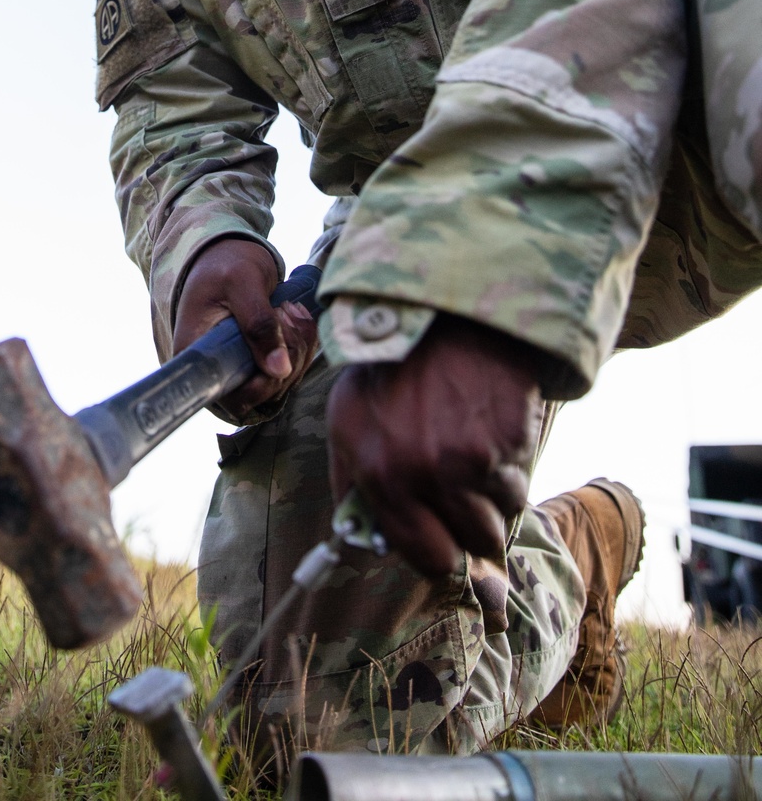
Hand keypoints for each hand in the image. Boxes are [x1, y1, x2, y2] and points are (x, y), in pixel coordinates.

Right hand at [173, 238, 317, 419]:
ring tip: (290, 309)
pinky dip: (302, 342)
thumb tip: (279, 370)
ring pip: (282, 380)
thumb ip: (259, 323)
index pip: (233, 397)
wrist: (228, 253)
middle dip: (288, 355)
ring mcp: (240, 367)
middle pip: (264, 392)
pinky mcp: (258, 359)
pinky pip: (289, 367)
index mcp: (199, 356)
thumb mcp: (241, 283)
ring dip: (299, 346)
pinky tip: (296, 316)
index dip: (262, 384)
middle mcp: (217, 370)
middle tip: (286, 312)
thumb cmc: (225, 262)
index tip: (275, 344)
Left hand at [326, 313, 544, 575]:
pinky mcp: (514, 436)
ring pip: (506, 513)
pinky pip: (523, 474)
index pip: (429, 558)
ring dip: (496, 494)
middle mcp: (429, 473)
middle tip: (463, 492)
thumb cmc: (388, 369)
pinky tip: (489, 426)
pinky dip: (512, 462)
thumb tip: (371, 542)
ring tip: (474, 450)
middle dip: (473, 525)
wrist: (437, 310)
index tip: (444, 540)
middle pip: (477, 542)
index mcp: (381, 476)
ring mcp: (476, 455)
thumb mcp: (346, 422)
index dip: (440, 552)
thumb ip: (352, 487)